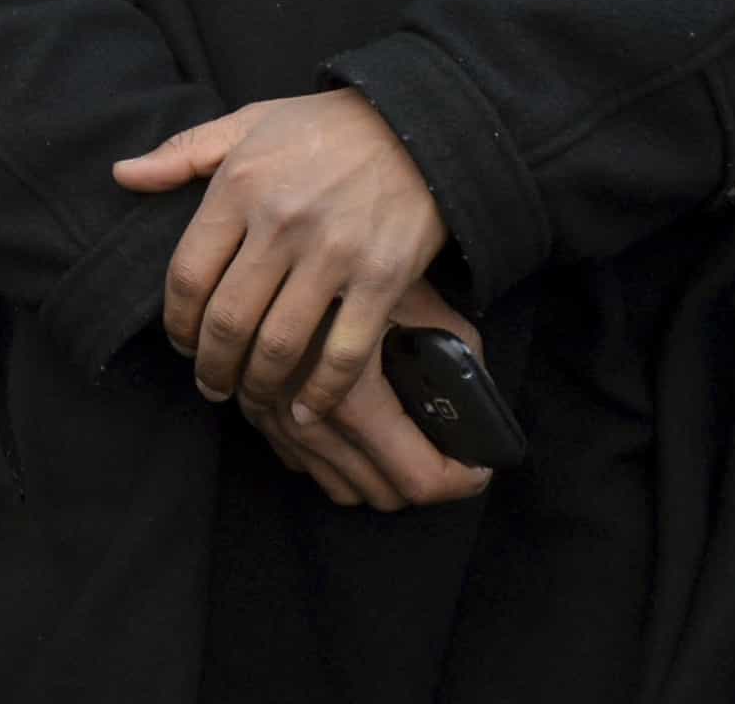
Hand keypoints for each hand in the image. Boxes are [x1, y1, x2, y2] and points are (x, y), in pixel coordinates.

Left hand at [114, 88, 445, 420]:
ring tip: (250, 398)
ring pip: (280, 343)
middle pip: (228, 318)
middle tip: (210, 385)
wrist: (418, 126)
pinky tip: (305, 411)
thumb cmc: (324, 128)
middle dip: (212, 365)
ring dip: (258, 384)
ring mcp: (333, 254)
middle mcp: (281, 223)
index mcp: (240, 186)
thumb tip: (122, 174)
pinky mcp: (382, 278)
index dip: (176, 320)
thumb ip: (181, 152)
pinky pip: (344, 351)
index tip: (180, 342)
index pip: (187, 274)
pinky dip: (322, 392)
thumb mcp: (247, 123)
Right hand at [235, 280, 494, 512]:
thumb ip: (456, 350)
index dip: (461, 481)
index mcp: (353, 402)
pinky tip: (352, 427)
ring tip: (401, 440)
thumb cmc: (352, 258)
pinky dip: (335, 460)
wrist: (272, 240)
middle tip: (443, 447)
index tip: (478, 466)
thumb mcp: (418, 300)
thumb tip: (479, 395)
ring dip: (378, 475)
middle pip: (383, 495)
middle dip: (423, 479)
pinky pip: (304, 466)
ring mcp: (275, 422)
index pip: (419, 480)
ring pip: (341, 489)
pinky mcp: (255, 412)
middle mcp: (308, 423)